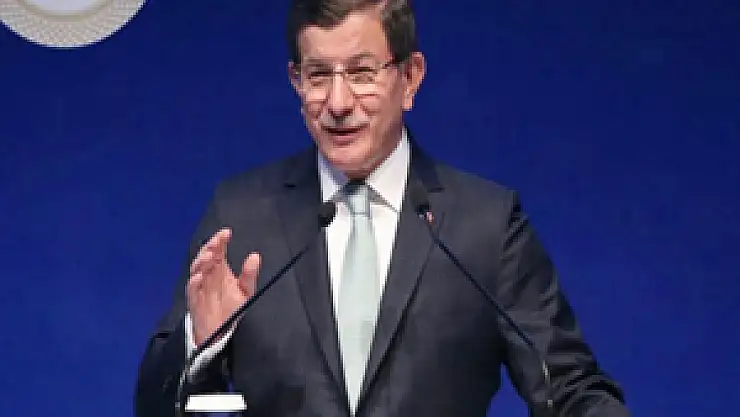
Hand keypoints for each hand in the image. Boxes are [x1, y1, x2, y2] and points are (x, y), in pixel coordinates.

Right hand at [187, 228, 260, 346]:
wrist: (220, 332)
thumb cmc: (231, 309)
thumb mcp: (245, 291)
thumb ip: (249, 274)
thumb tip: (255, 256)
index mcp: (220, 269)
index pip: (219, 250)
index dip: (220, 240)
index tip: (227, 232)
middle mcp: (209, 274)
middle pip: (206, 256)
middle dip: (210, 247)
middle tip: (217, 242)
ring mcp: (200, 285)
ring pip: (196, 268)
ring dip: (202, 261)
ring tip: (210, 256)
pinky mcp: (194, 299)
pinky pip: (192, 289)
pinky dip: (194, 282)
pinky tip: (199, 276)